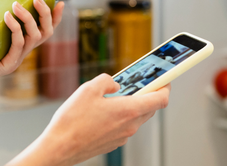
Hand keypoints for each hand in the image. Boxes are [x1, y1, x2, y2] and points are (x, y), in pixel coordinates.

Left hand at [0, 0, 64, 86]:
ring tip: (15, 5)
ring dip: (27, 18)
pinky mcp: (7, 65)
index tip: (59, 2)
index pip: (45, 29)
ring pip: (34, 37)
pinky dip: (16, 29)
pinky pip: (18, 45)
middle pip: (45, 33)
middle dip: (45, 13)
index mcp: (21, 42)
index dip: (55, 17)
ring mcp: (16, 59)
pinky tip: (7, 17)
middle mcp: (22, 51)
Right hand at [8, 74, 170, 165]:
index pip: (160, 99)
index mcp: (129, 110)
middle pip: (150, 108)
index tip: (165, 78)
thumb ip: (107, 80)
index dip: (165, 86)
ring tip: (118, 94)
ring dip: (133, 104)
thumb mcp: (89, 88)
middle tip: (139, 82)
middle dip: (148, 93)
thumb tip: (115, 84)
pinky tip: (106, 109)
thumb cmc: (72, 121)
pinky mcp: (113, 142)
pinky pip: (125, 126)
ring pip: (137, 117)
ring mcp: (122, 136)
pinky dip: (122, 115)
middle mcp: (130, 125)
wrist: (60, 147)